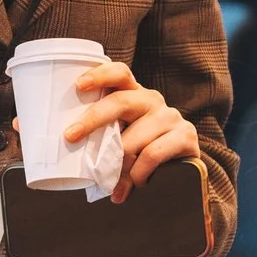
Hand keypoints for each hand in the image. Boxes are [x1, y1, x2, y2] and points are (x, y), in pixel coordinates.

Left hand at [65, 60, 199, 204]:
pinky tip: (138, 182)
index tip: (78, 85)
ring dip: (118, 162)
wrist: (185, 170)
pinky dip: (139, 172)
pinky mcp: (185, 136)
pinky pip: (152, 154)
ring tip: (113, 179)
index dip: (99, 75)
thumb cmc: (143, 152)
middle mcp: (153, 100)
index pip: (120, 74)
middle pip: (121, 101)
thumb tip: (71, 155)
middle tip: (70, 136)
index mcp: (134, 95)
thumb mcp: (121, 140)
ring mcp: (170, 117)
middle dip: (92, 119)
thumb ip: (103, 139)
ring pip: (133, 139)